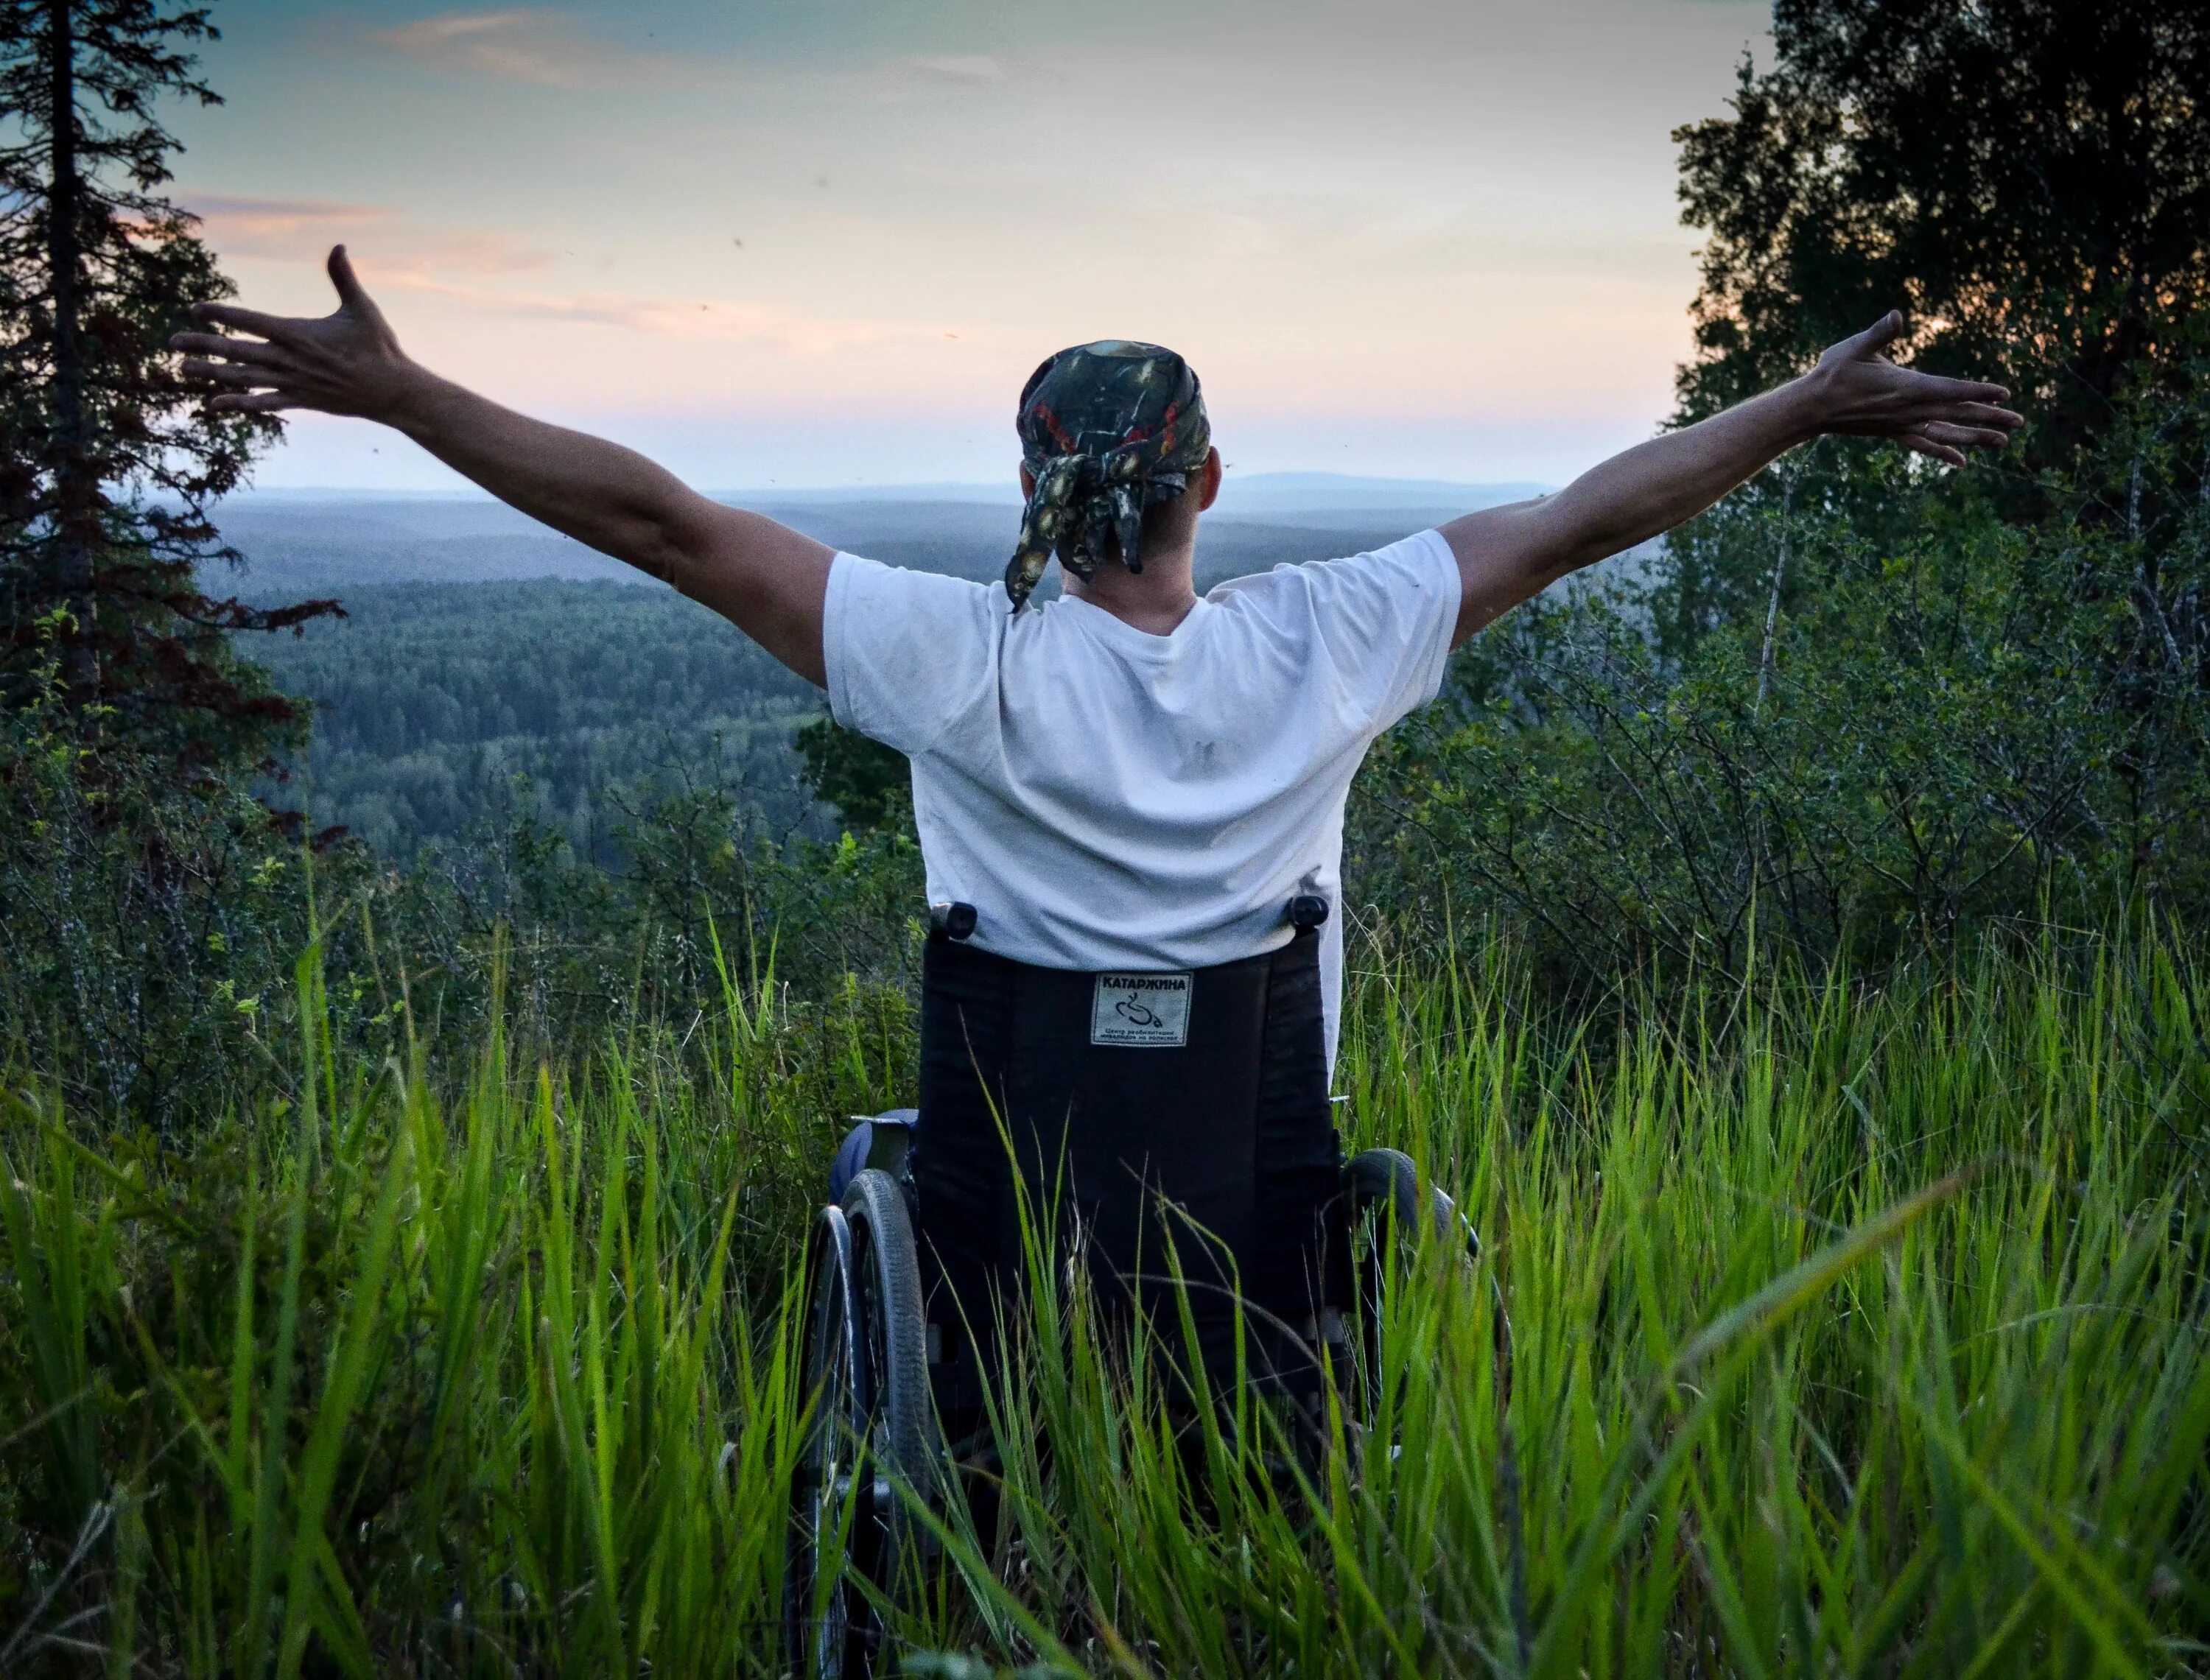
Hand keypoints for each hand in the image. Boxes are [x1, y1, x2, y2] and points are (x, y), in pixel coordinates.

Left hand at [170, 246, 425, 422]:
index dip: (222, 314)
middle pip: (236, 351)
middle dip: (202, 345)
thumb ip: (344, 277)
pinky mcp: (301, 401)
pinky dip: (238, 403)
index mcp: (299, 334)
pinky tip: (214, 404)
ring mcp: (293, 383)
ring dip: (211, 373)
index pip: (250, 321)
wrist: (394, 391)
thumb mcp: (362, 308)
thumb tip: (338, 246)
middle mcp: (290, 360)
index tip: (196, 308)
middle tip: (172, 343)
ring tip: (183, 369)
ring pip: (243, 378)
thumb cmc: (379, 348)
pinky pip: (263, 403)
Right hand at [1801, 312, 2023, 466]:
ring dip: (1976, 437)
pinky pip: (1925, 444)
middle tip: (2020, 422)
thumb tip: (1896, 317)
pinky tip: (1962, 461)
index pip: (1951, 390)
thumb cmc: (1832, 373)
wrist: (1812, 408)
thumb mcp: (1854, 347)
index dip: (1979, 391)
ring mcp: (1903, 424)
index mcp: (1906, 387)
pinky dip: (1945, 452)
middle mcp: (1909, 410)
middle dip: (1990, 418)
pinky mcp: (1894, 432)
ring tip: (2003, 442)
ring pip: (1946, 433)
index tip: (2005, 394)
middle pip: (1957, 414)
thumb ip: (1878, 334)